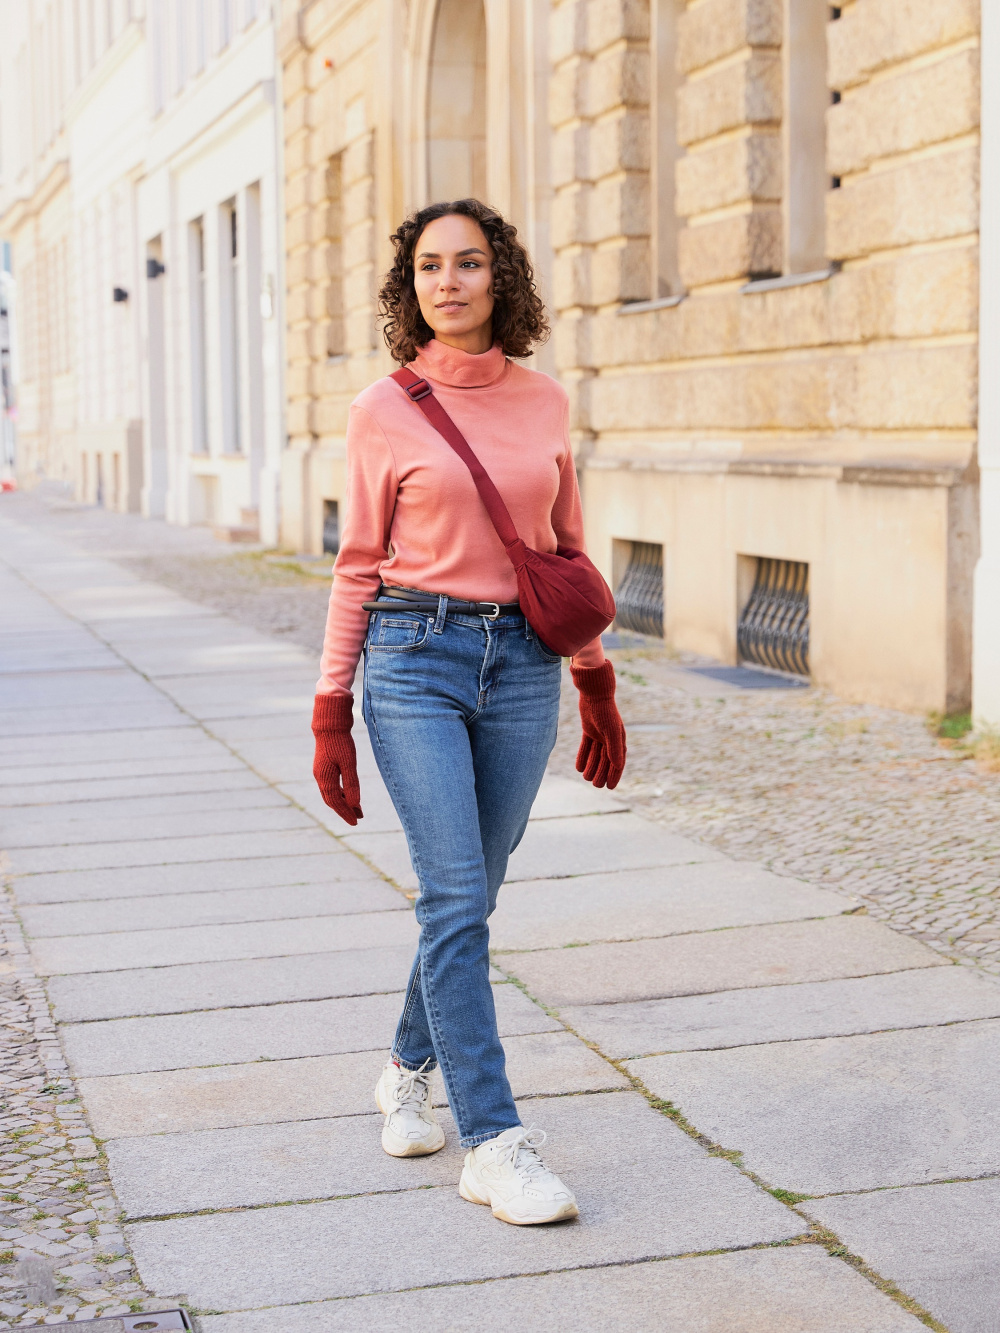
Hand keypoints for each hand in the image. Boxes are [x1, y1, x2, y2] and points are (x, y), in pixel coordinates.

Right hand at [311, 693, 363, 825]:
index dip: (346, 813)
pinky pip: (331, 786)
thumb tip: (355, 804)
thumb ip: (352, 784)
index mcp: (325, 778)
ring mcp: (321, 772)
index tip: (356, 822)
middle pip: (332, 800)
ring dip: (344, 802)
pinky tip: (349, 794)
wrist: (330, 724)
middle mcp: (320, 777)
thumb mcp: (349, 763)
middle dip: (344, 810)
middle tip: (357, 819)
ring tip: (357, 809)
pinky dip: (341, 793)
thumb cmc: (341, 742)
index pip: (336, 802)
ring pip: (331, 793)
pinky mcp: (324, 767)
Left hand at [571, 661, 626, 789]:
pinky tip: (578, 768)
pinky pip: (586, 747)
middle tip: (595, 785)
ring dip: (591, 767)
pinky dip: (582, 757)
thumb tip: (618, 765)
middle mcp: (610, 739)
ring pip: (595, 755)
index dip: (615, 775)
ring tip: (586, 778)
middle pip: (605, 761)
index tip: (610, 788)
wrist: (594, 694)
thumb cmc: (605, 712)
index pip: (618, 762)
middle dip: (601, 773)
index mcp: (618, 740)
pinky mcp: (588, 730)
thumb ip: (614, 748)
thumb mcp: (611, 731)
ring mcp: (599, 734)